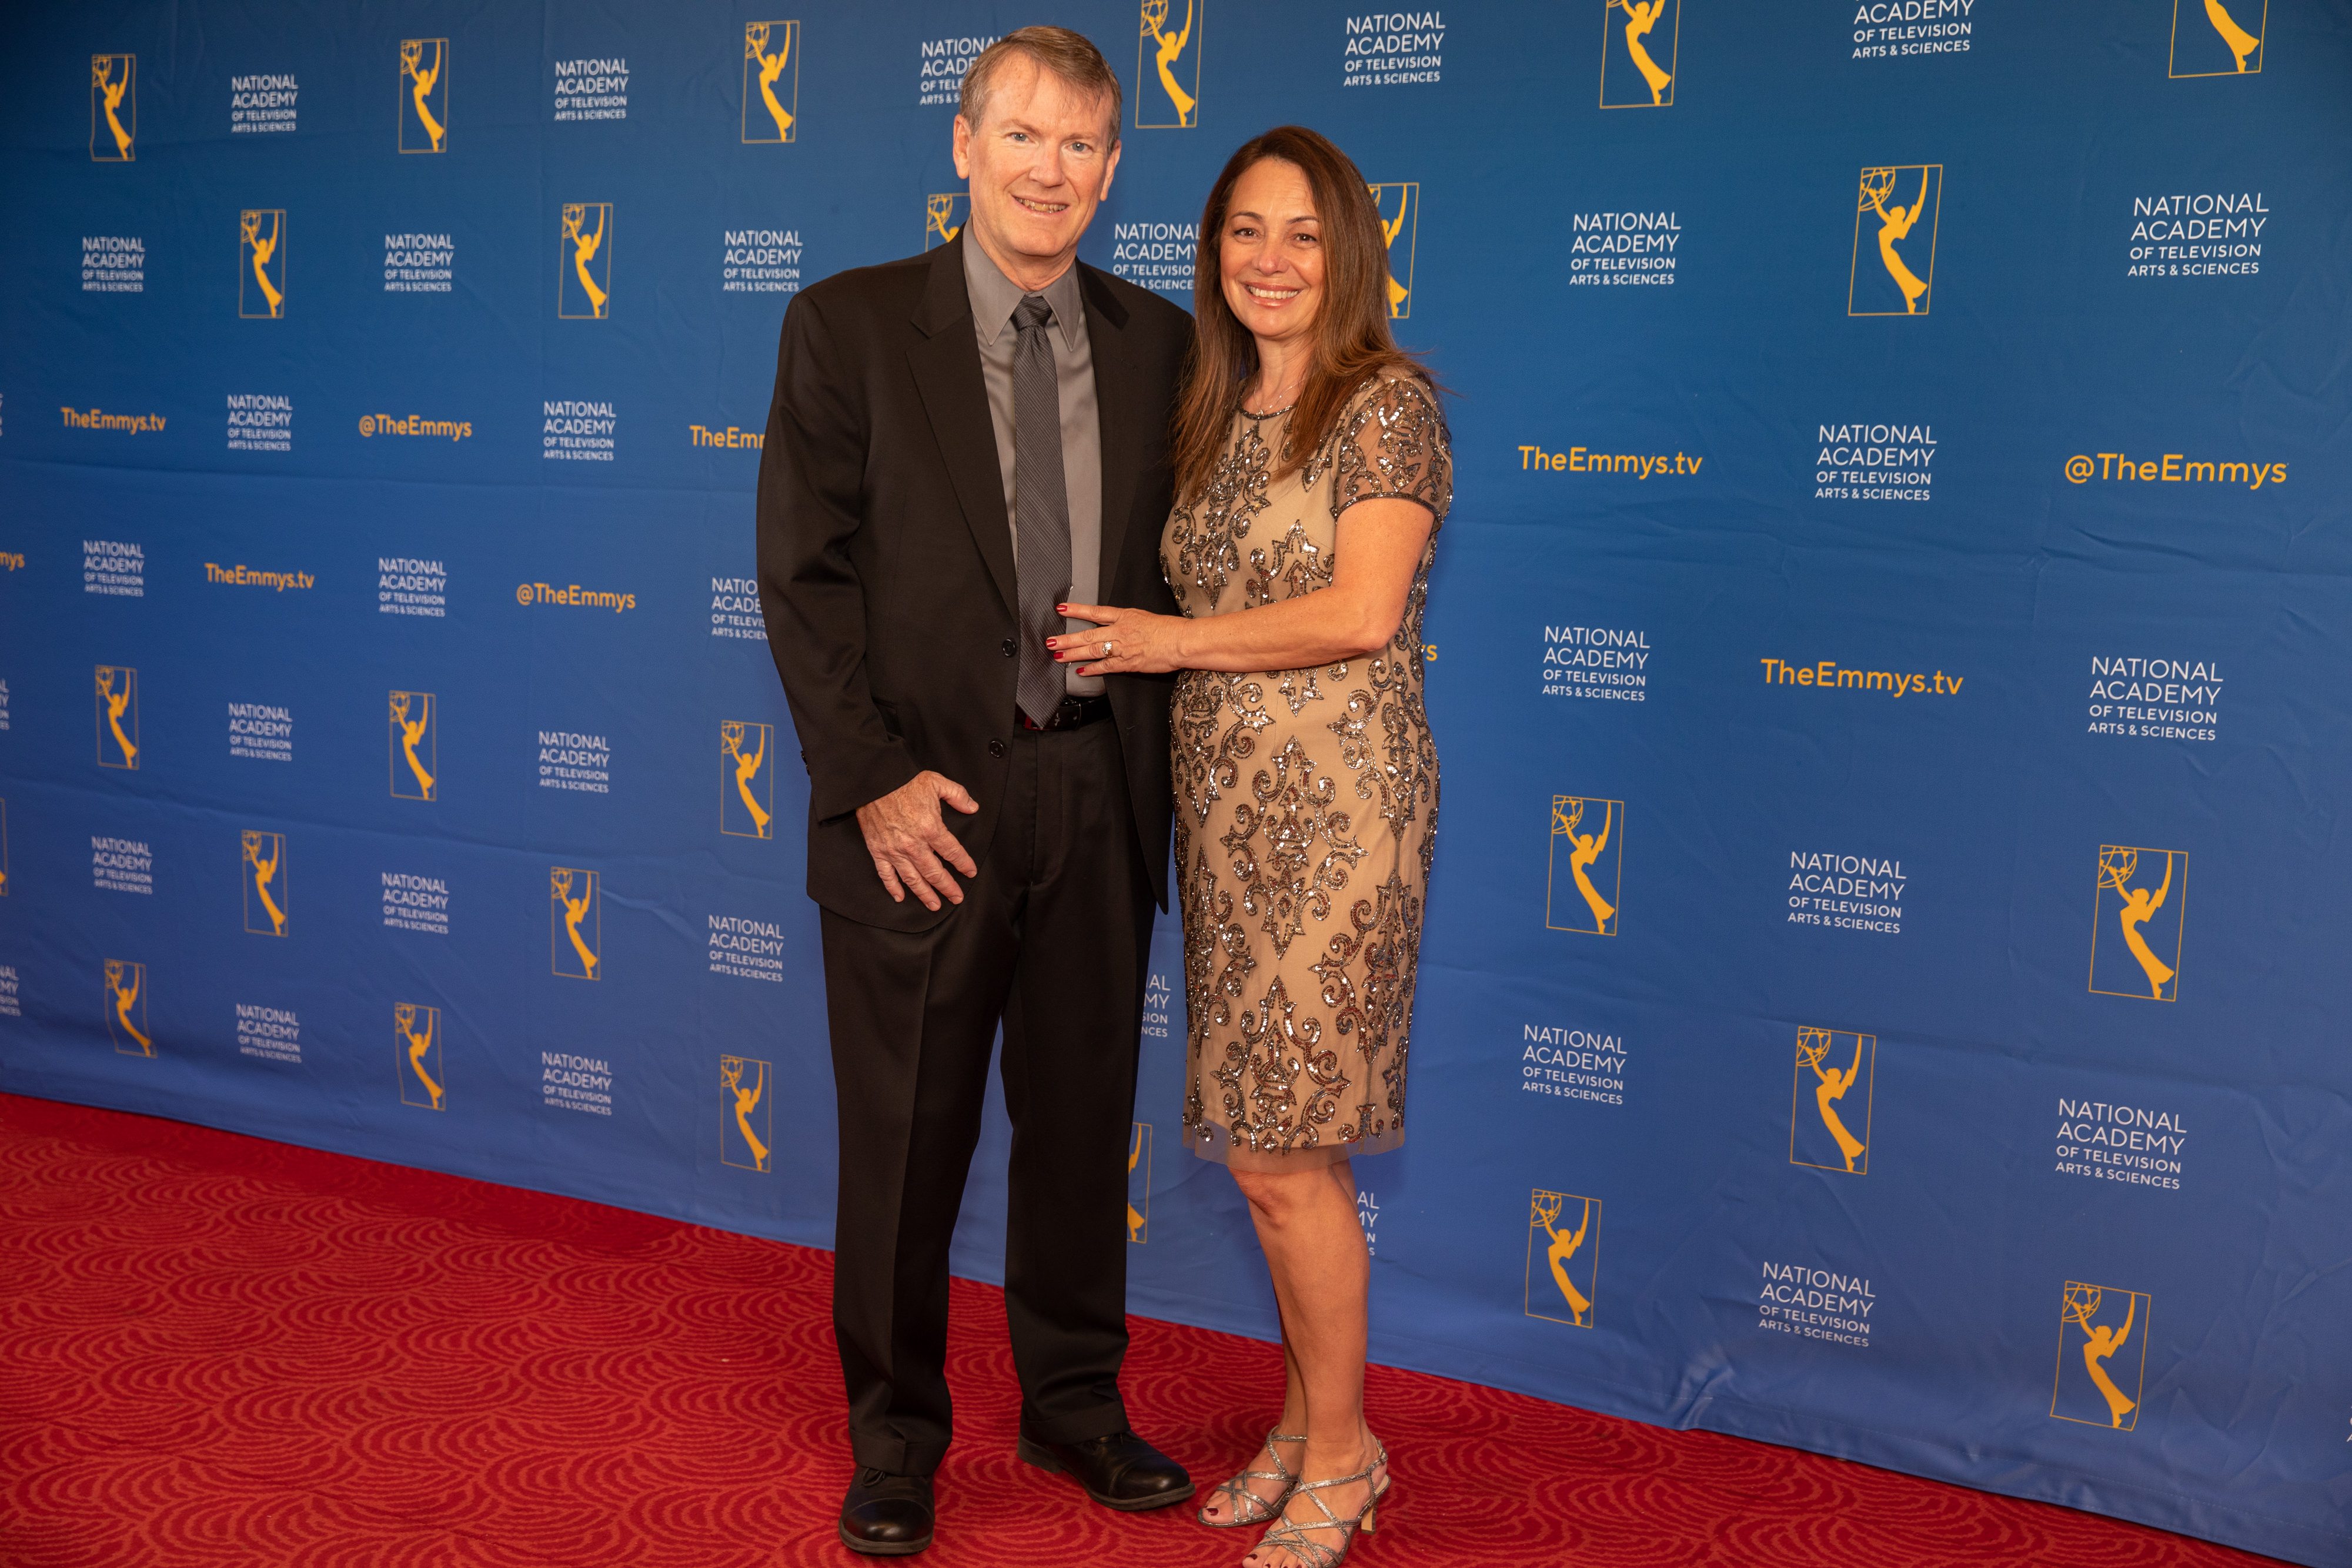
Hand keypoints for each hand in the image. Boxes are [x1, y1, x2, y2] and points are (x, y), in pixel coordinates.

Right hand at [855, 771, 978, 909]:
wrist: (874, 781)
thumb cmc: (903, 782)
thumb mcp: (936, 782)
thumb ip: (958, 795)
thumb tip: (972, 807)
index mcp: (931, 829)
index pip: (953, 852)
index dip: (964, 864)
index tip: (969, 872)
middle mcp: (914, 845)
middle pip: (935, 873)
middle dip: (948, 887)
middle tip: (956, 898)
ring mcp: (894, 851)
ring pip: (913, 879)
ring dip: (925, 894)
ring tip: (935, 905)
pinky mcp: (878, 851)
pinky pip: (886, 875)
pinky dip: (893, 888)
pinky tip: (900, 897)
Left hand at [1050, 602, 1186, 675]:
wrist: (1181, 641)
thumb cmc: (1169, 629)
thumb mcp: (1145, 617)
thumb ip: (1128, 621)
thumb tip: (1115, 625)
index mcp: (1125, 616)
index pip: (1095, 612)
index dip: (1077, 610)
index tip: (1062, 609)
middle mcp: (1120, 630)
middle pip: (1088, 633)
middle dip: (1067, 638)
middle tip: (1050, 641)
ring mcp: (1123, 647)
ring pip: (1093, 650)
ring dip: (1073, 654)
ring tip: (1058, 656)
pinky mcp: (1128, 663)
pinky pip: (1106, 667)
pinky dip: (1092, 669)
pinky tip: (1081, 671)